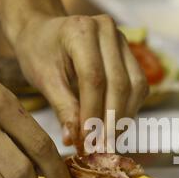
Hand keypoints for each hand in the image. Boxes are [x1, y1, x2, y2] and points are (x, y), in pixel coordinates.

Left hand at [13, 14, 148, 147]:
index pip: (93, 77)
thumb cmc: (39, 53)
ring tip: (108, 141)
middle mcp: (107, 31)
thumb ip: (62, 108)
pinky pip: (139, 85)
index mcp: (80, 30)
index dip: (92, 111)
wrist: (44, 32)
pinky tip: (114, 126)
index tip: (87, 139)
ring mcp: (122, 41)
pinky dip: (129, 109)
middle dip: (111, 119)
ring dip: (124, 117)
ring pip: (135, 85)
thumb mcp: (44, 79)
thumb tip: (74, 140)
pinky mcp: (130, 54)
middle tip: (101, 147)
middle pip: (119, 82)